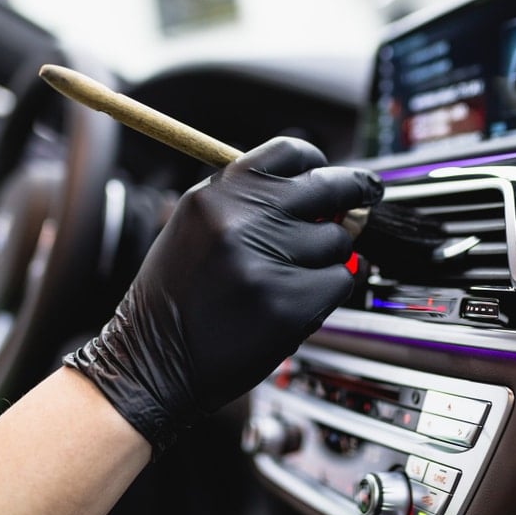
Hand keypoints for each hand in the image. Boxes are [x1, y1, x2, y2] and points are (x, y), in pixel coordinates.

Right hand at [64, 137, 382, 455]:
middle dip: (354, 194)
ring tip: (288, 278)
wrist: (151, 362)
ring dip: (328, 258)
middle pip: (330, 186)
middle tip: (364, 200)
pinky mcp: (289, 304)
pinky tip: (293, 304)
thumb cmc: (179, 297)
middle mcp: (240, 220)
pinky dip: (327, 293)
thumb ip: (254, 203)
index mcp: (217, 193)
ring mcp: (266, 262)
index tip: (333, 176)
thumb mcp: (200, 228)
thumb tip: (329, 194)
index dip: (319, 164)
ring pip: (338, 241)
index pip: (291, 152)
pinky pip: (339, 281)